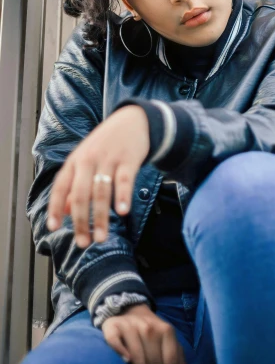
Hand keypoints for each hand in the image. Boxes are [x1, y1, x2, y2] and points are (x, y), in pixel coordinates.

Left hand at [47, 105, 149, 246]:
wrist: (133, 120)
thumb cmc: (106, 144)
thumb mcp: (85, 159)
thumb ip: (73, 184)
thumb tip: (62, 211)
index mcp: (75, 161)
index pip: (60, 187)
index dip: (54, 208)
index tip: (53, 228)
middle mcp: (88, 160)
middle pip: (80, 195)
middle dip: (80, 221)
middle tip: (83, 243)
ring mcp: (108, 159)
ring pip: (101, 193)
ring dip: (100, 218)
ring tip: (101, 238)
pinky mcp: (128, 159)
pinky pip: (123, 180)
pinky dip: (122, 196)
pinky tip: (122, 212)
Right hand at [103, 304, 185, 363]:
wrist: (130, 311)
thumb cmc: (152, 334)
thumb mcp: (168, 344)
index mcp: (166, 330)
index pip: (170, 359)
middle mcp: (148, 327)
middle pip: (154, 361)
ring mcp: (130, 326)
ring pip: (137, 357)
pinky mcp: (113, 327)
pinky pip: (115, 341)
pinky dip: (120, 351)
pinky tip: (126, 362)